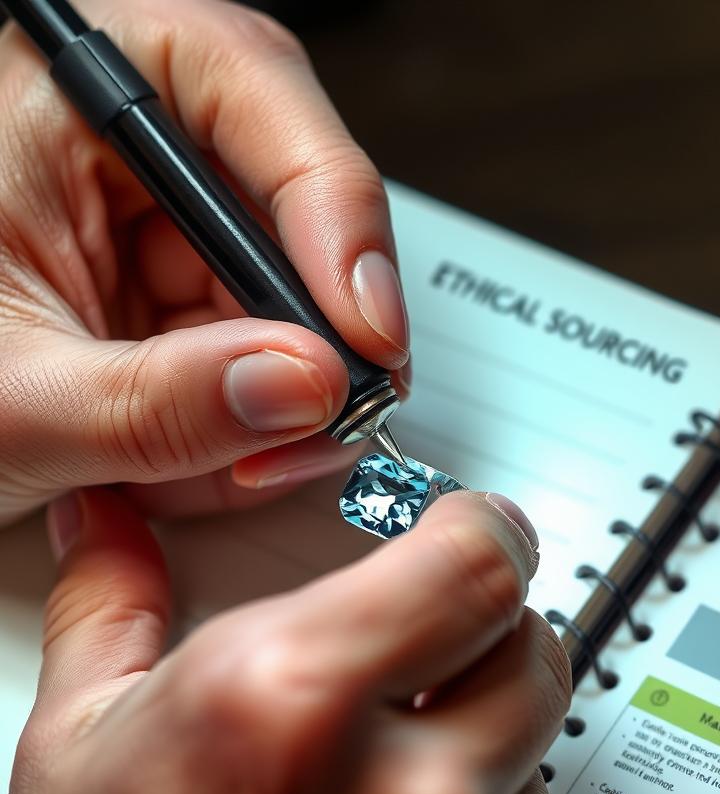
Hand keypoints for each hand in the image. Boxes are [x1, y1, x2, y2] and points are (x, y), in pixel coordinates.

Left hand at [0, 0, 409, 526]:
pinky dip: (276, 427)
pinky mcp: (202, 314)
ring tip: (255, 461)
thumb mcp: (16, 395)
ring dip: (305, 397)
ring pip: (308, 302)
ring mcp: (182, 242)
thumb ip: (157, 400)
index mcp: (72, 103)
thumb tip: (305, 386)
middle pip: (304, 207)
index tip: (365, 327)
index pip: (242, 86)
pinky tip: (234, 461)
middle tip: (342, 407)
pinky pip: (284, 363)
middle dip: (329, 330)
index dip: (333, 208)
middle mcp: (144, 159)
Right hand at [0, 487, 568, 793]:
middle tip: (435, 640)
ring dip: (485, 724)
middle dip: (489, 623)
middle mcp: (396, 793)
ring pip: (538, 736)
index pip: (476, 564)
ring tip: (392, 763)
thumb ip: (114, 601)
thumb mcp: (76, 743)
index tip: (480, 528)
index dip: (490, 529)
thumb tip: (106, 521)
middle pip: (530, 641)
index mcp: (287, 701)